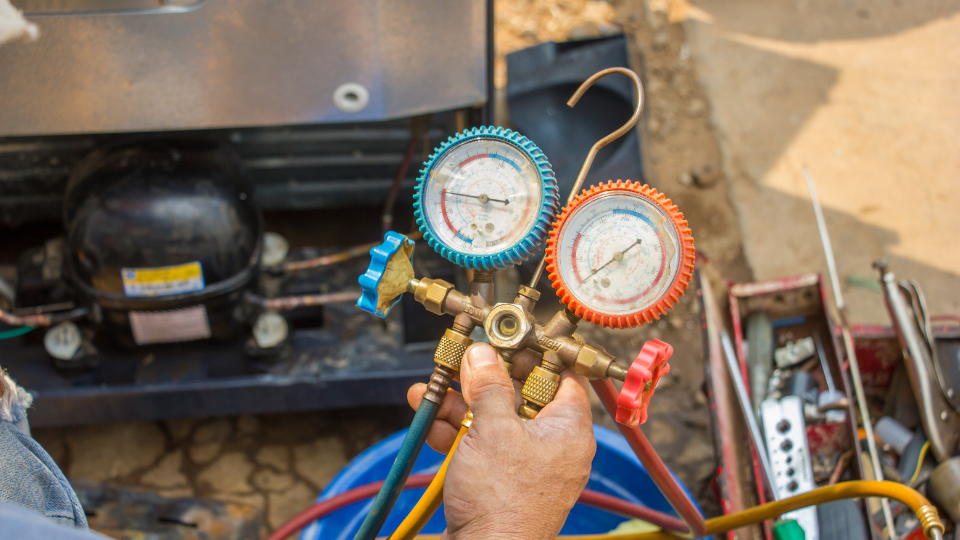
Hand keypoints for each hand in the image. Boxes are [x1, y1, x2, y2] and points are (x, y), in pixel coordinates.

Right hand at [407, 344, 595, 539]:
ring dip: (460, 404)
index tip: (508, 339)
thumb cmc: (503, 504)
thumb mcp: (492, 430)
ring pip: (495, 419)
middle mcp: (553, 445)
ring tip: (432, 392)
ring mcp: (527, 464)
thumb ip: (488, 386)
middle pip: (520, 394)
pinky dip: (458, 432)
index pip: (562, 376)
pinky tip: (432, 422)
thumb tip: (483, 354)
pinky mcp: (502, 481)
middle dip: (482, 380)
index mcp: (568, 429)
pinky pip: (483, 445)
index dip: (535, 354)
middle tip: (461, 362)